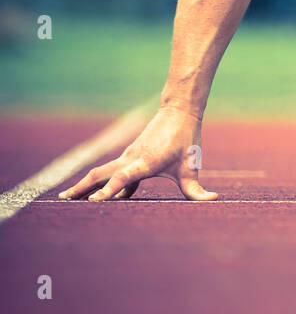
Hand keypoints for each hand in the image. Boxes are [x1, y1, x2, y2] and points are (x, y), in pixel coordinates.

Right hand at [58, 104, 217, 202]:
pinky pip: (111, 172)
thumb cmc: (185, 140)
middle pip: (100, 174)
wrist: (178, 112)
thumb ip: (197, 188)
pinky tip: (97, 196)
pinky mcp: (129, 157)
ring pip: (101, 171)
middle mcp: (131, 159)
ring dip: (85, 184)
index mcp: (145, 162)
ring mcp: (127, 157)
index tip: (95, 200)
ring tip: (68, 198)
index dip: (109, 190)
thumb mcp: (191, 166)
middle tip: (64, 201)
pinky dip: (100, 182)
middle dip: (82, 188)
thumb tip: (212, 199)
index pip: (123, 178)